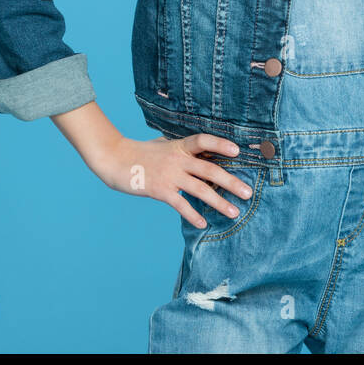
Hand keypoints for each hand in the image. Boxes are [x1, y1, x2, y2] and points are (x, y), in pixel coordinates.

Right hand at [90, 133, 254, 227]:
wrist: (115, 160)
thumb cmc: (141, 153)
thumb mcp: (164, 145)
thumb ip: (182, 149)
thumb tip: (202, 151)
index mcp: (180, 146)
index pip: (204, 141)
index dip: (221, 144)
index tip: (237, 151)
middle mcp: (177, 159)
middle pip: (210, 170)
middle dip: (231, 182)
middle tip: (248, 193)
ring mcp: (169, 175)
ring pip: (200, 189)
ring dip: (219, 202)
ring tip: (234, 212)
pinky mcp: (160, 190)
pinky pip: (181, 204)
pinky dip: (193, 214)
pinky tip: (204, 223)